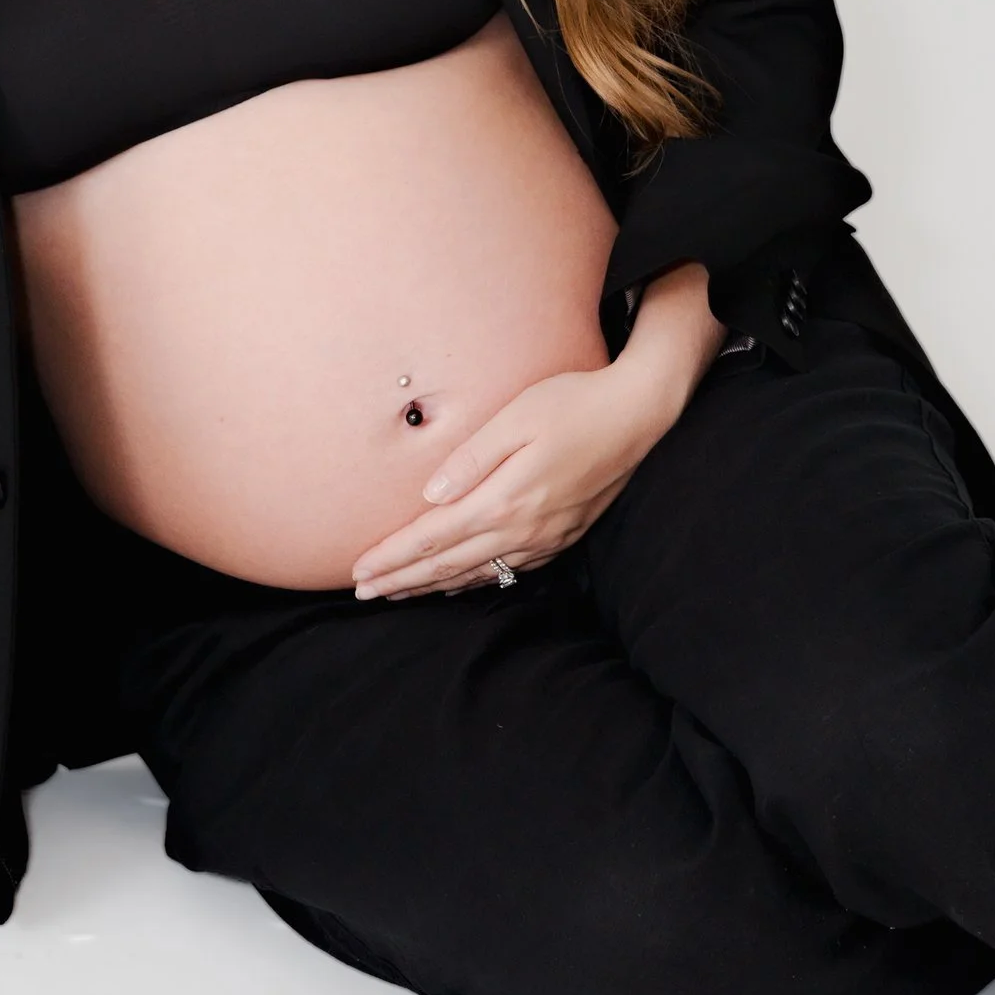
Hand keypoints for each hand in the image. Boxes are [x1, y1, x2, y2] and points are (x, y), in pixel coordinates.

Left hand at [348, 363, 661, 597]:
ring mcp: (544, 538)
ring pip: (476, 573)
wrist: (635, 415)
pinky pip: (507, 570)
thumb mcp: (515, 418)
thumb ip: (470, 460)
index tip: (359, 571)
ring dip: (432, 584)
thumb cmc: (572, 404)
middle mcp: (523, 529)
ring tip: (397, 591)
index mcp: (504, 499)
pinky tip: (456, 582)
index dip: (392, 557)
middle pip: (447, 564)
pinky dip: (473, 581)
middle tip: (364, 591)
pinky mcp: (560, 537)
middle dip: (401, 579)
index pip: (433, 537)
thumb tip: (429, 496)